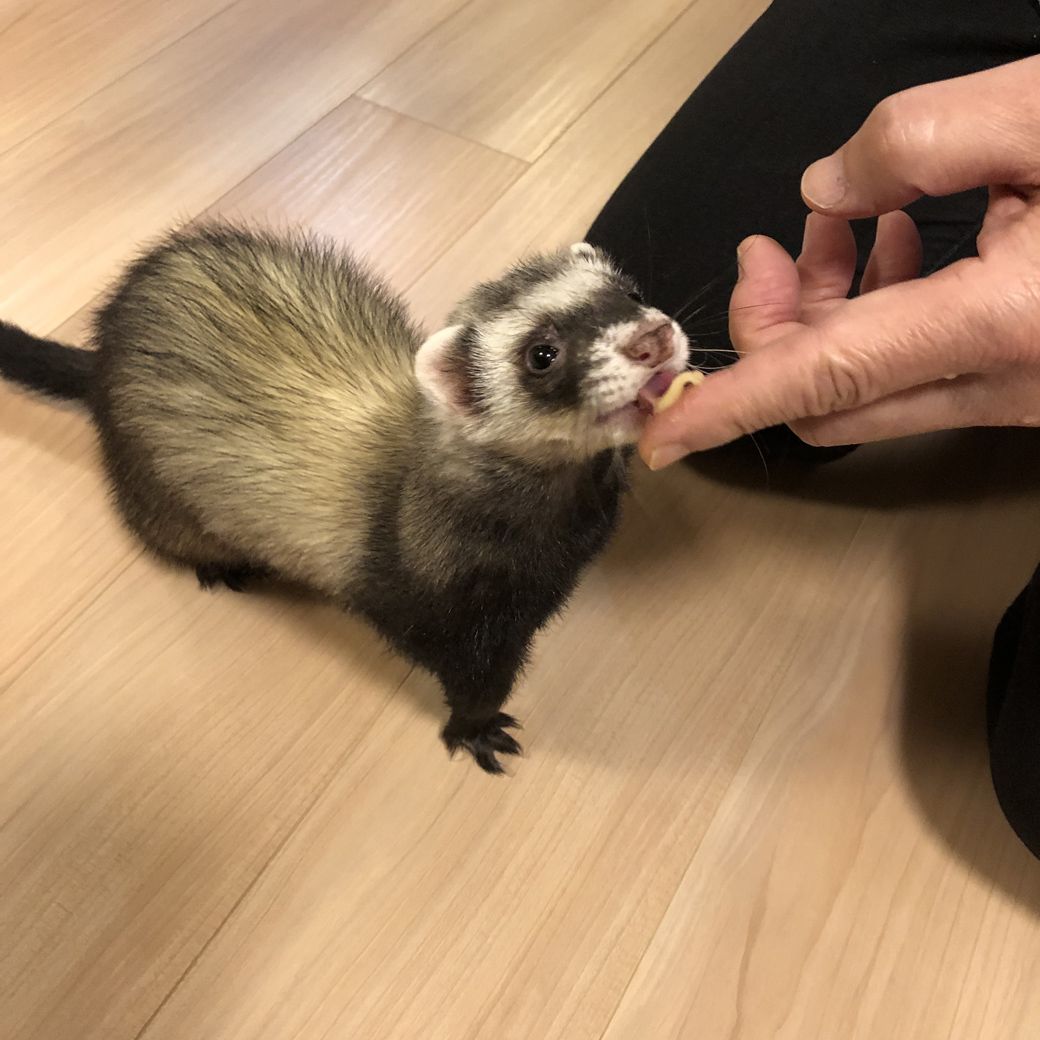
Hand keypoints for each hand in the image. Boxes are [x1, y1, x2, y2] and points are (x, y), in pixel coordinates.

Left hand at [640, 55, 1039, 469]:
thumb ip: (918, 140)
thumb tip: (824, 190)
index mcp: (1003, 321)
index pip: (822, 380)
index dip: (729, 408)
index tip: (661, 436)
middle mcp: (1004, 381)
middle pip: (828, 397)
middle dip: (776, 330)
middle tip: (774, 248)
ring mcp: (1017, 394)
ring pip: (870, 388)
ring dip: (828, 316)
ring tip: (846, 224)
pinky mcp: (1026, 383)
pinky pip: (918, 375)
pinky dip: (880, 318)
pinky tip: (902, 245)